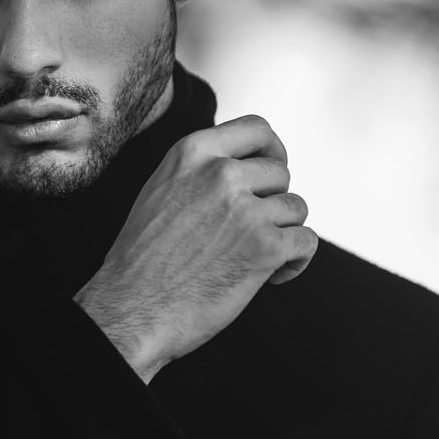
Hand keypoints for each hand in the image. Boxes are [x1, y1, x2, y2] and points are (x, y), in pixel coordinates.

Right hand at [74, 114, 316, 382]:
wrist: (131, 309)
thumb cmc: (142, 260)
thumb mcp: (161, 189)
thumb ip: (200, 169)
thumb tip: (242, 166)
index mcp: (192, 152)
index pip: (256, 128)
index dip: (272, 150)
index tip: (271, 172)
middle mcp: (220, 173)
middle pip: (280, 173)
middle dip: (272, 203)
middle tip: (251, 232)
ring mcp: (245, 209)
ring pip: (296, 208)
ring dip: (283, 233)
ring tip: (255, 257)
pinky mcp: (265, 246)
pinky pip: (307, 241)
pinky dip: (295, 261)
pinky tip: (272, 276)